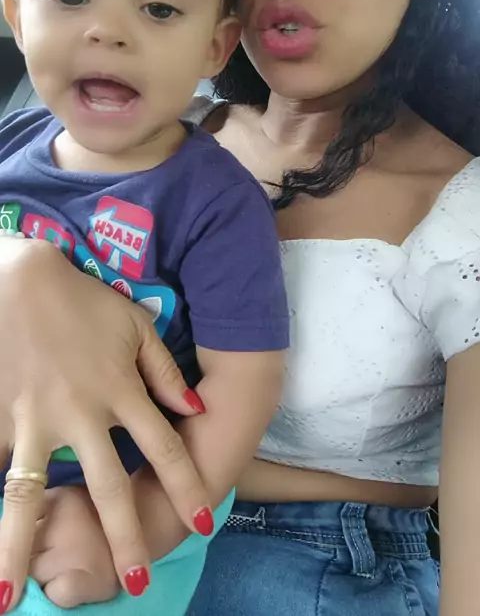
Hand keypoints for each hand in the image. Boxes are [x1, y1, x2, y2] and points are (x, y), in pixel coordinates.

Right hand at [0, 238, 210, 610]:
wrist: (22, 281)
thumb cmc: (84, 302)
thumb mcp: (135, 327)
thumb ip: (165, 372)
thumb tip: (194, 412)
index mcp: (121, 391)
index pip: (164, 449)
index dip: (186, 487)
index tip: (203, 523)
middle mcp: (81, 415)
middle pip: (106, 488)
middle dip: (124, 538)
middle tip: (135, 585)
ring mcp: (35, 420)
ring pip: (29, 495)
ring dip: (21, 548)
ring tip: (10, 598)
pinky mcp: (1, 416)